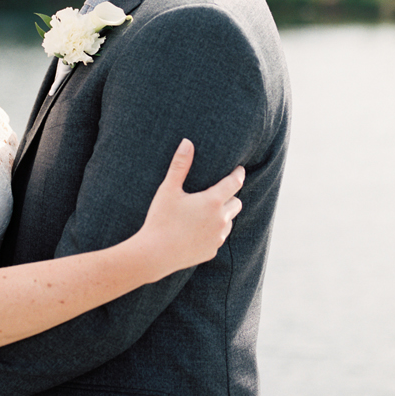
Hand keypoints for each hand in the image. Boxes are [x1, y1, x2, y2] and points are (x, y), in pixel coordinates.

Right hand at [138, 138, 244, 277]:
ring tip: (204, 212)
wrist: (155, 253)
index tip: (239, 169)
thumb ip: (180, 165)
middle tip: (216, 192)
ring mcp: (218, 237)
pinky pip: (218, 236)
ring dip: (222, 214)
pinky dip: (213, 230)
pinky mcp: (212, 250)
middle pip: (236, 202)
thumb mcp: (168, 189)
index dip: (238, 174)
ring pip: (229, 220)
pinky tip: (196, 230)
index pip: (234, 183)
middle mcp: (221, 219)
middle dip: (230, 196)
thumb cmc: (160, 219)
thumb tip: (187, 142)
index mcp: (212, 201)